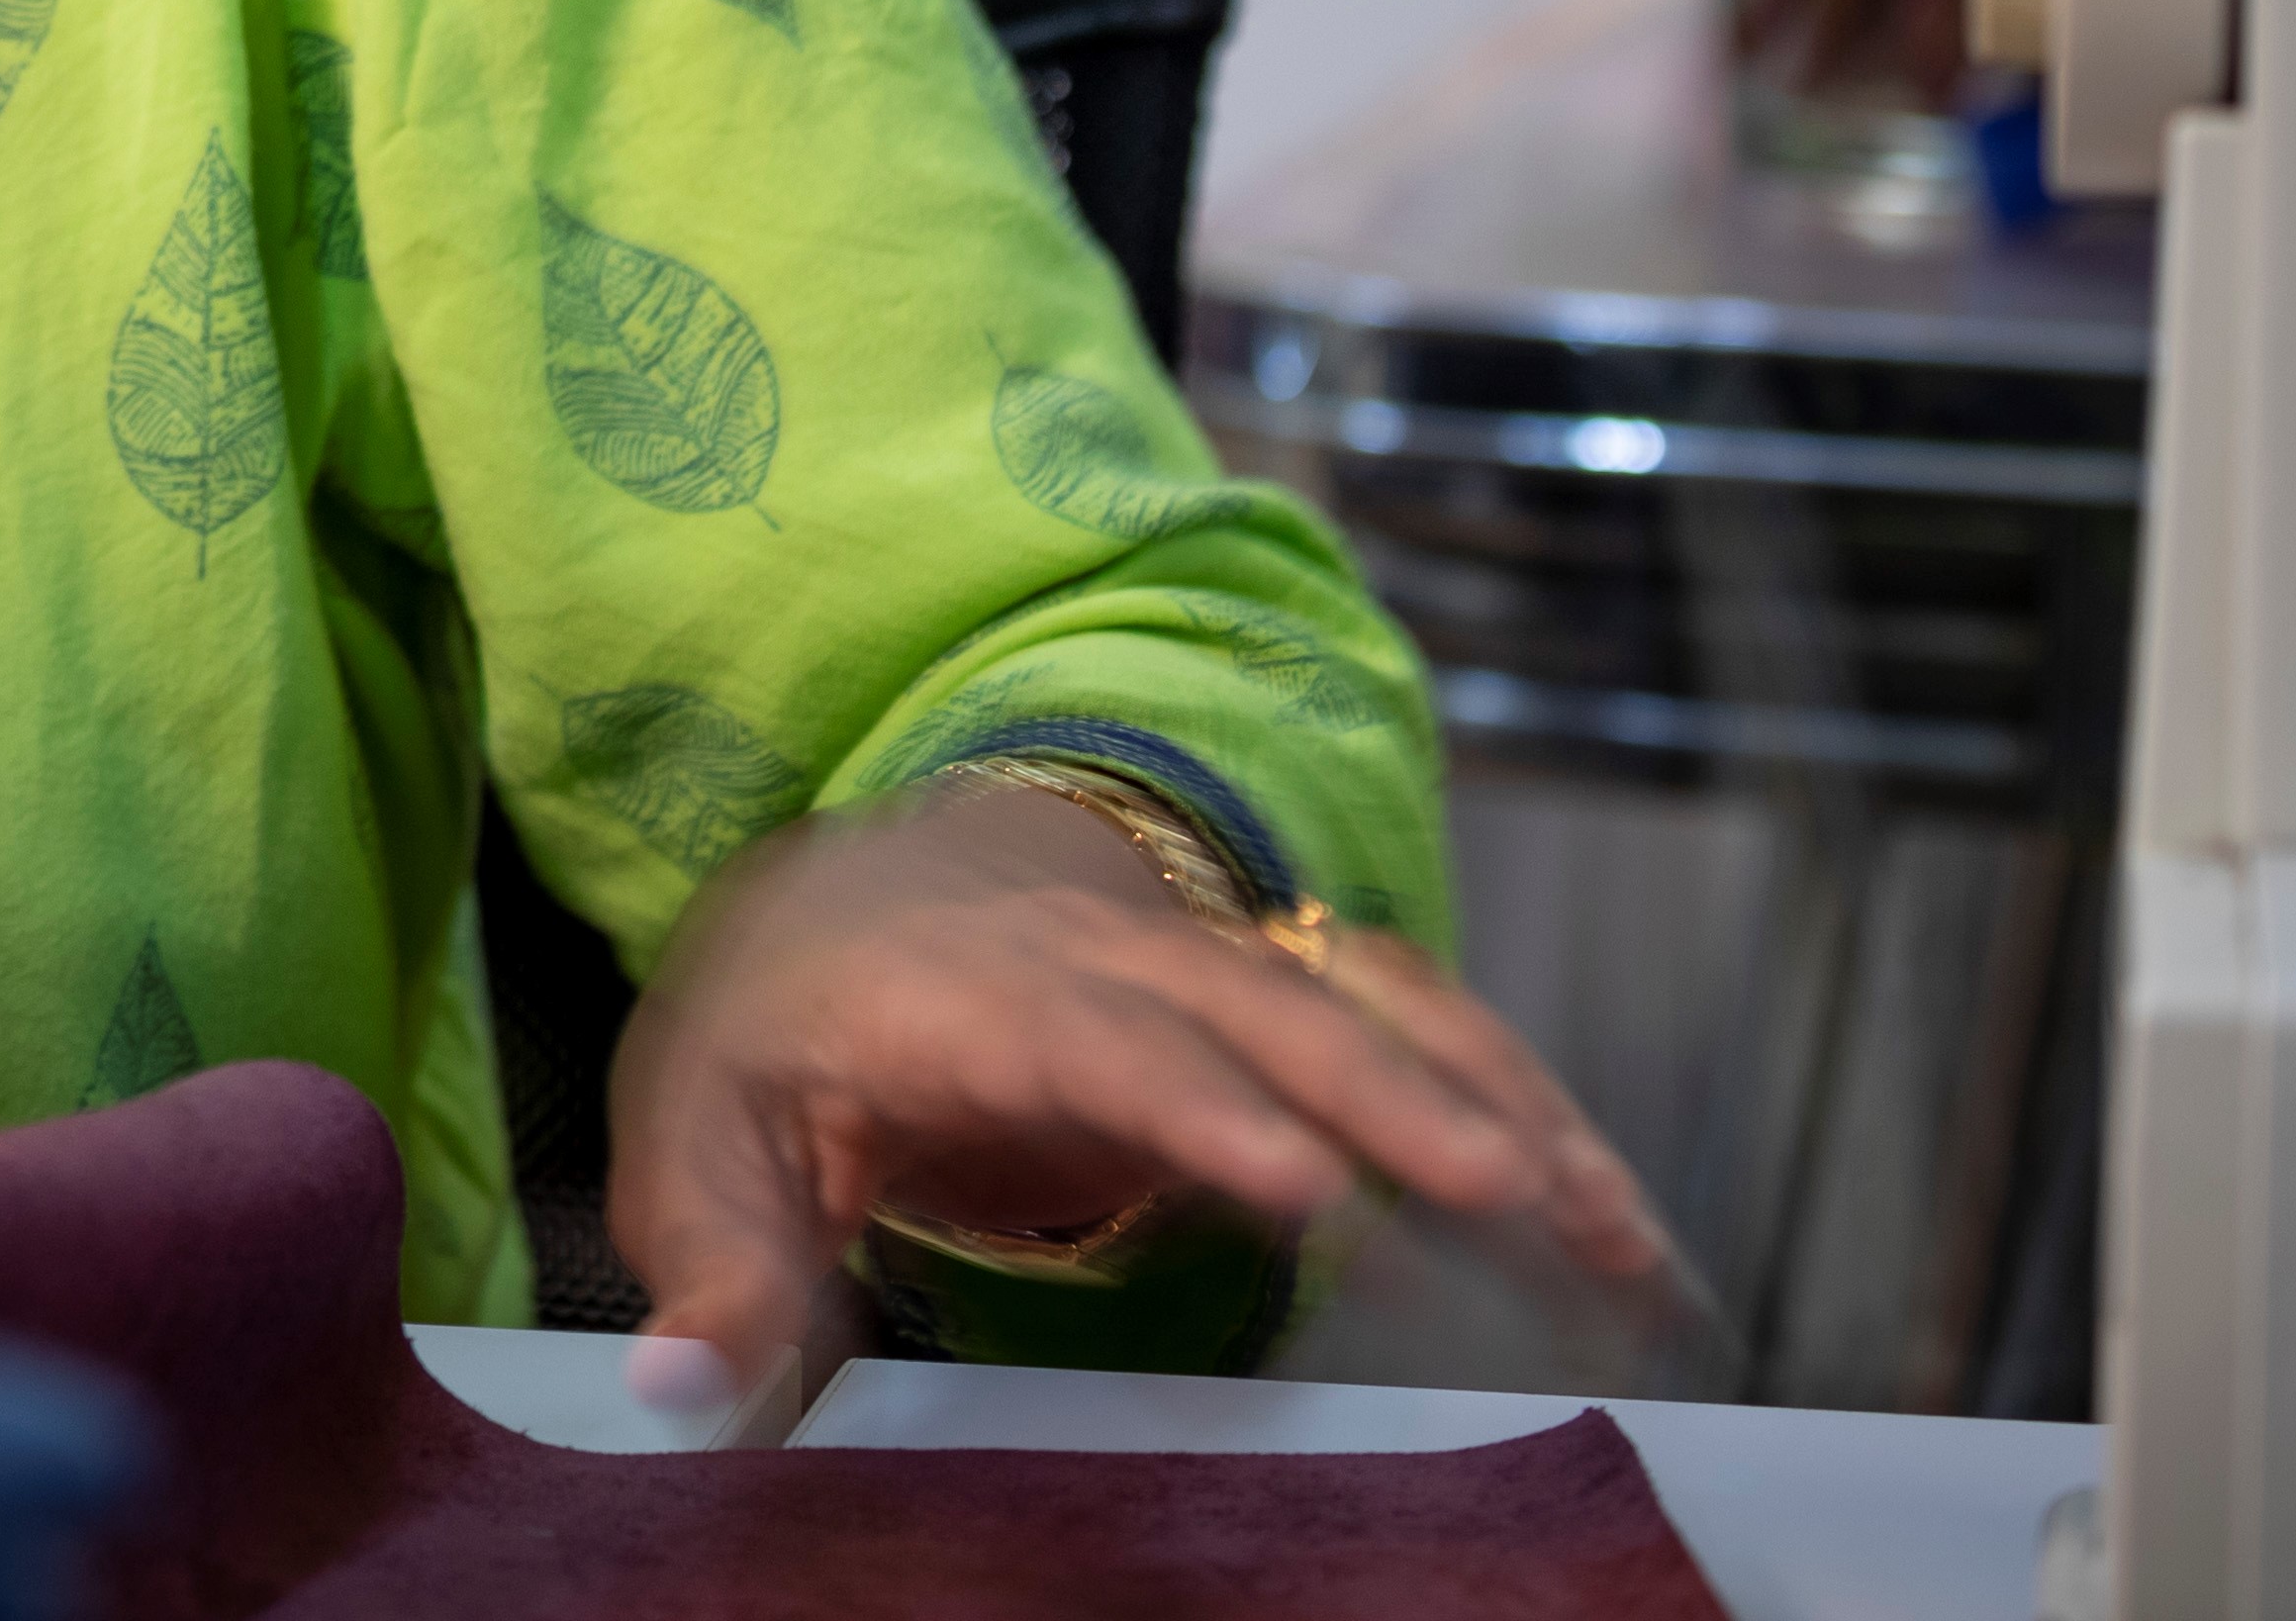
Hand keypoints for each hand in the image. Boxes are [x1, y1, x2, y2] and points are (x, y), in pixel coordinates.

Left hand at [603, 777, 1660, 1404]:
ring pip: (1368, 1005)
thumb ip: (721, 1276)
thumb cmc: (768, 1048)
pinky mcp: (1270, 990)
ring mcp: (1205, 957)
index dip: (1198, 1105)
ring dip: (1497, 1105)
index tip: (1303, 1184)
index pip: (1094, 1037)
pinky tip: (1609, 1217)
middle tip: (1509, 1199)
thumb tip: (685, 1395)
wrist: (830, 900)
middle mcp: (1107, 952)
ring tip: (1611, 1233)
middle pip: (1264, 1007)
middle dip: (1390, 1093)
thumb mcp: (699, 1147)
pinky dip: (1520, 1104)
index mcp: (967, 988)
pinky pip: (1413, 1026)